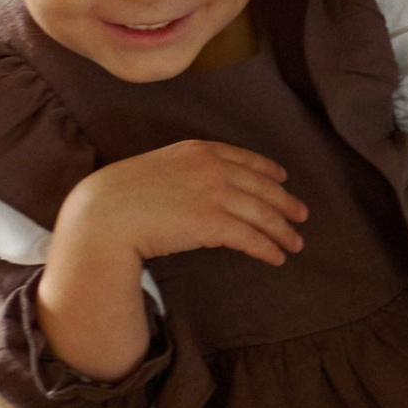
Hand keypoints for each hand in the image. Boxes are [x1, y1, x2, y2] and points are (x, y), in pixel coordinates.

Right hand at [40, 143, 304, 380]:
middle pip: (261, 187)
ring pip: (263, 214)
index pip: (244, 158)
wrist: (105, 213)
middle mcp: (212, 167)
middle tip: (302, 216)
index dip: (268, 170)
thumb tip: (199, 190)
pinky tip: (277, 258)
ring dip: (283, 231)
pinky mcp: (213, 223)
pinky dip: (268, 248)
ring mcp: (214, 194)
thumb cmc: (120, 195)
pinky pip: (251, 237)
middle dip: (285, 203)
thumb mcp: (157, 168)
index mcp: (198, 149)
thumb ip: (183, 172)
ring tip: (296, 244)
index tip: (283, 179)